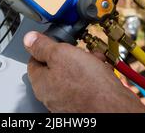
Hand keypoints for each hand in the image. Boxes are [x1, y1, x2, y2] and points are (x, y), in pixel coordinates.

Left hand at [23, 31, 144, 112]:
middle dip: (70, 54)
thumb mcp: (61, 54)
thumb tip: (29, 39)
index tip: (54, 40)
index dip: (44, 47)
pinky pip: (86, 83)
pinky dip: (93, 74)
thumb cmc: (89, 85)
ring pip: (73, 73)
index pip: (34, 60)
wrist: (115, 106)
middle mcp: (52, 95)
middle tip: (79, 51)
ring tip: (95, 60)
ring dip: (85, 62)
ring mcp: (69, 101)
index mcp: (41, 84)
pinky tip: (102, 70)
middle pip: (56, 66)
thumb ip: (43, 46)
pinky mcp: (85, 102)